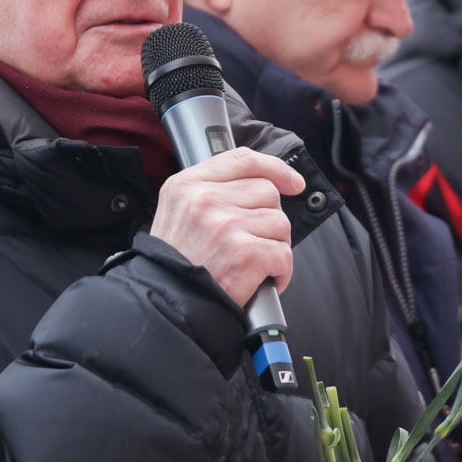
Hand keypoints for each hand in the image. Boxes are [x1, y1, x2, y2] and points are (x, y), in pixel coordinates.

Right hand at [148, 147, 301, 305]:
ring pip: (280, 223)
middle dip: (270, 218)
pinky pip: (284, 254)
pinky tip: (263, 279)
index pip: (243, 159)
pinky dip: (280, 272)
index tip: (292, 181)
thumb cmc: (176, 262)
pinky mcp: (244, 253)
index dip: (275, 168)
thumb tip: (263, 181)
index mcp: (188, 185)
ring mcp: (226, 225)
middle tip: (254, 241)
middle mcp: (206, 200)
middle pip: (268, 192)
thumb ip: (212, 190)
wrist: (169, 302)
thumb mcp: (178, 211)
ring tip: (253, 262)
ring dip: (275, 246)